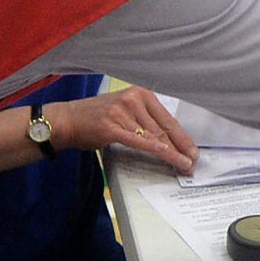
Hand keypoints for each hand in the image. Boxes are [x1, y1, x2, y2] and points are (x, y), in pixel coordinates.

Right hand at [46, 86, 199, 175]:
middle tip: (193, 162)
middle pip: (163, 129)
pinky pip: (137, 140)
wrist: (65, 120)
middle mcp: (133, 99)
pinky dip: (154, 148)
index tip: (193, 151)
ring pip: (153, 137)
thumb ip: (145, 122)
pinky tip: (166, 155)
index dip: (183, 138)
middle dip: (181, 148)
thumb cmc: (96, 118)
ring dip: (171, 154)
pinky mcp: (111, 126)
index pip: (168, 120)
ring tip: (183, 166)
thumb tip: (168, 140)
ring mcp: (122, 112)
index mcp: (141, 94)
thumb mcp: (126, 113)